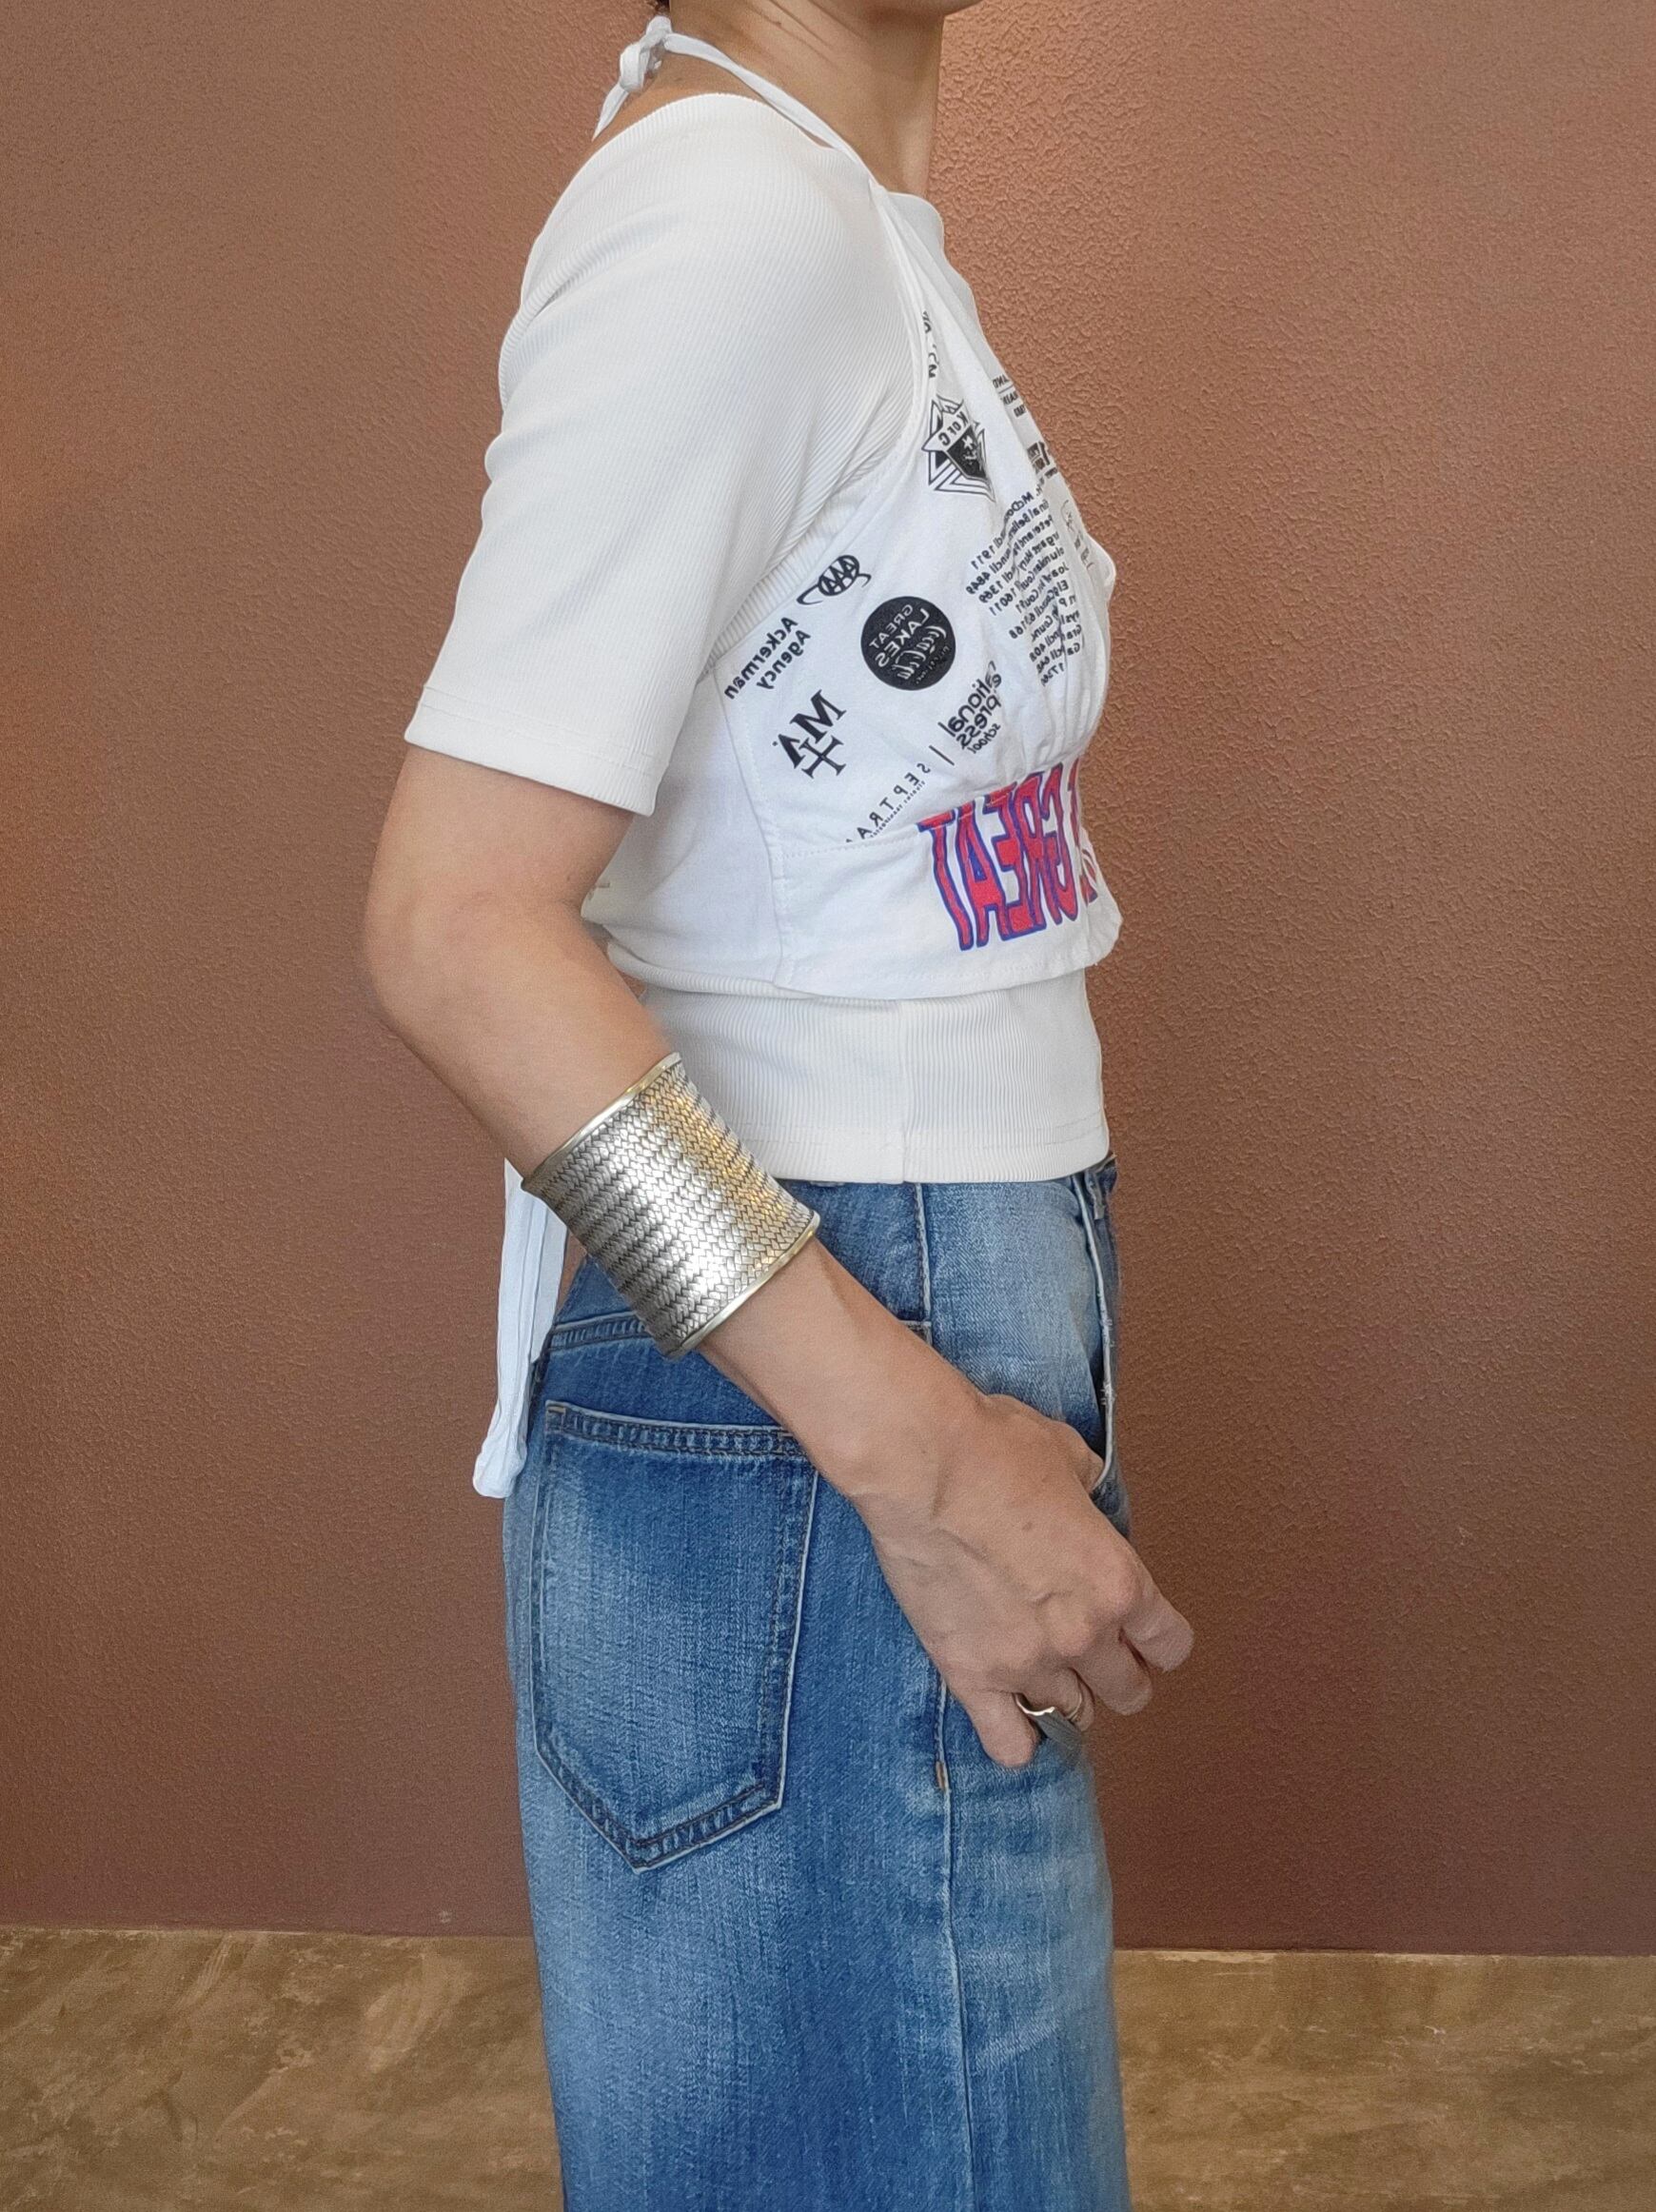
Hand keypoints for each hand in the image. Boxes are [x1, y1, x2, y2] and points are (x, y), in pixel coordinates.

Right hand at [701, 1236, 1193, 1766]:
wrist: (923, 1465)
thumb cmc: (994, 1447)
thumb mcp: (1067, 1456)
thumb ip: (1088, 1492)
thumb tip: (1084, 1493)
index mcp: (1117, 1580)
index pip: (1169, 1643)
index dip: (1156, 1640)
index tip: (1141, 1635)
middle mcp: (1083, 1632)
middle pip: (1128, 1691)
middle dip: (1116, 1674)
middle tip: (1094, 1657)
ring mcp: (1027, 1661)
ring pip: (1071, 1714)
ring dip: (1064, 1696)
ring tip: (1045, 1675)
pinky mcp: (972, 1675)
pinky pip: (1009, 1744)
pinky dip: (1013, 1738)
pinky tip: (1005, 1714)